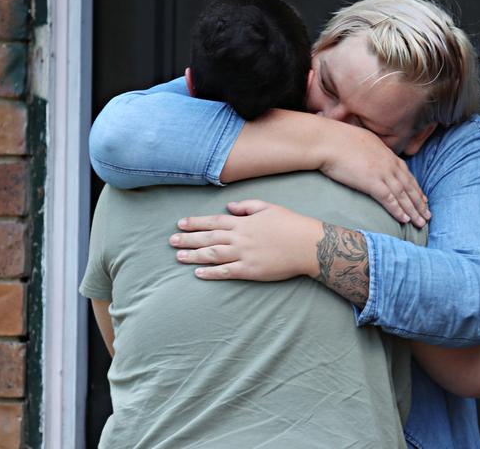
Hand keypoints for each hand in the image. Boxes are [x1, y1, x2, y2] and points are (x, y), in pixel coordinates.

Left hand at [170, 200, 322, 280]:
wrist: (307, 244)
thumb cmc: (290, 224)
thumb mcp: (269, 207)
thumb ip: (247, 206)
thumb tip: (229, 207)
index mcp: (243, 222)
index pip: (213, 221)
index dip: (195, 222)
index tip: (180, 224)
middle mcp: (240, 238)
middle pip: (208, 238)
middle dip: (188, 240)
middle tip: (171, 241)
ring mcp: (244, 255)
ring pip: (212, 255)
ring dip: (194, 256)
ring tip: (179, 257)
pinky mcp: (250, 270)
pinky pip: (225, 272)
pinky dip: (210, 273)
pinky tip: (198, 273)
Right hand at [319, 125, 429, 227]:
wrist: (326, 140)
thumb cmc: (335, 139)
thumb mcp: (359, 141)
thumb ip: (368, 151)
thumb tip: (367, 155)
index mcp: (385, 153)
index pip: (405, 173)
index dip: (415, 187)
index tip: (422, 198)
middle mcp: (388, 163)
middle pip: (409, 185)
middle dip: (419, 202)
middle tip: (428, 215)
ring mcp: (381, 172)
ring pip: (403, 195)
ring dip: (413, 210)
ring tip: (421, 223)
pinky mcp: (372, 182)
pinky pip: (389, 199)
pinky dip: (398, 210)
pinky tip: (404, 220)